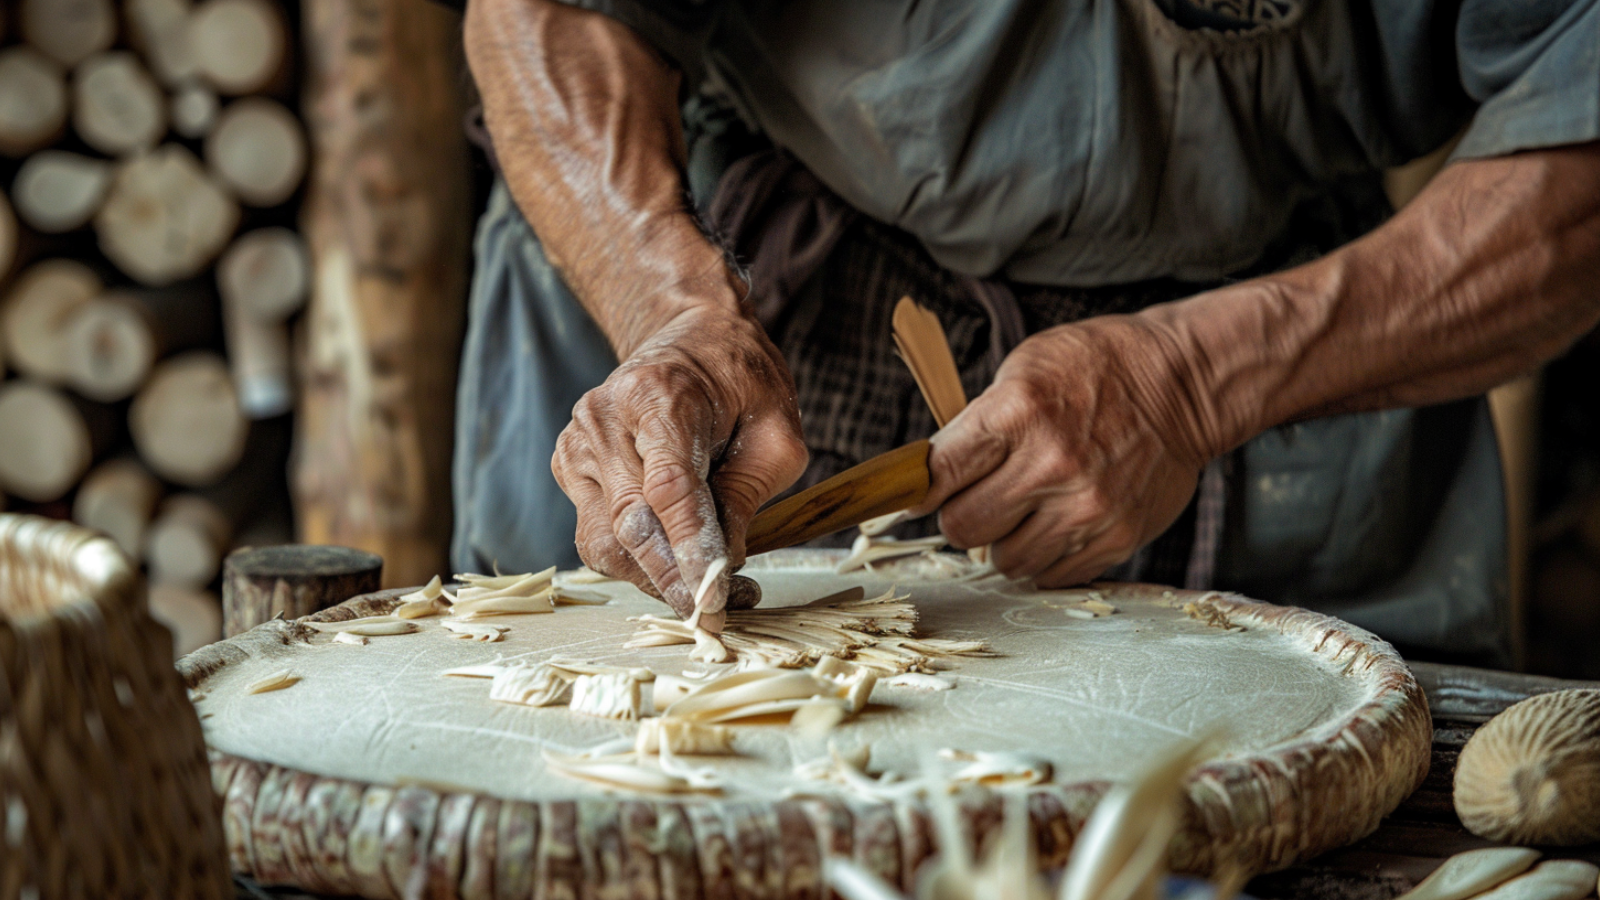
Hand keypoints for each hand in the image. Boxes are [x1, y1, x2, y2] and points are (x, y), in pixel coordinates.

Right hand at [552, 305, 807, 625]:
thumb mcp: (776, 427)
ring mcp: (578, 443)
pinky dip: (636, 562)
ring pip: (606, 542)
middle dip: (675, 580)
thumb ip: (749, 491)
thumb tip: (723, 560)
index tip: (714, 598)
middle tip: (721, 610)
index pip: (668, 488)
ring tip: (710, 586)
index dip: (690, 549)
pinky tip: (677, 561)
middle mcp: (605, 418)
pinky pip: (596, 535)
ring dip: (656, 579)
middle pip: (630, 524)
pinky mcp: (569, 465)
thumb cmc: (740, 378)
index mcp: (659, 393)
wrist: (690, 337)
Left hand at [914, 315, 1214, 585]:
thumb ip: (978, 422)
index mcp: (1020, 412)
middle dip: (962, 516)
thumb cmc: (1097, 369)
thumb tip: (932, 477)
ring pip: (1005, 561)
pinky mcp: (1117, 538)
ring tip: (1025, 511)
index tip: (919, 495)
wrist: (1182, 384)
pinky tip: (1056, 524)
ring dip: (1004, 542)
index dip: (920, 489)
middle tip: (980, 499)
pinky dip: (1044, 557)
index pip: (941, 473)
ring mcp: (1087, 507)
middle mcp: (1052, 464)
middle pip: (964, 527)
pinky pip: (1052, 574)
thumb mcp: (1025, 369)